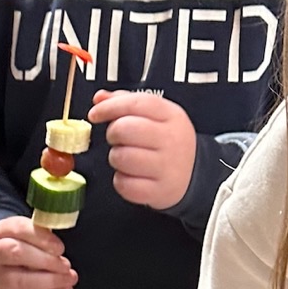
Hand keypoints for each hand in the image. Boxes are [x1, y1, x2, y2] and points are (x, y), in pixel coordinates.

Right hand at [0, 215, 75, 288]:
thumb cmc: (17, 243)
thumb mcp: (27, 231)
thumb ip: (42, 234)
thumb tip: (58, 248)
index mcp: (1, 231)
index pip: (19, 229)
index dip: (41, 238)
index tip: (60, 248)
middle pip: (16, 254)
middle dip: (46, 261)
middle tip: (66, 266)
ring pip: (19, 281)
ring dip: (49, 282)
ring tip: (69, 279)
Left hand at [91, 89, 197, 210]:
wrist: (193, 174)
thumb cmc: (166, 141)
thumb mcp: (155, 115)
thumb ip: (126, 102)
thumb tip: (99, 98)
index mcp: (171, 116)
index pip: (136, 103)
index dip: (109, 107)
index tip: (95, 114)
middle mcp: (171, 140)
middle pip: (125, 129)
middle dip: (112, 133)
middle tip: (116, 138)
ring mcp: (167, 167)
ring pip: (121, 157)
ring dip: (116, 157)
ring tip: (126, 157)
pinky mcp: (159, 191)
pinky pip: (124, 184)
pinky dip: (121, 181)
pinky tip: (131, 175)